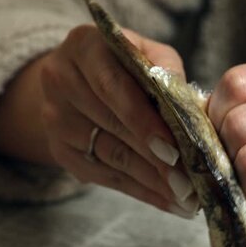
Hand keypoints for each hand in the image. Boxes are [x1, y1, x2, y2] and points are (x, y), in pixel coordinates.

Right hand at [40, 25, 197, 217]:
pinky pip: (105, 176)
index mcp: (83, 45)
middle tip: (190, 184)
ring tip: (186, 197)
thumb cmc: (124, 63)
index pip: (114, 88)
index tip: (174, 150)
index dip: (145, 121)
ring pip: (111, 156)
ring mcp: (55, 119)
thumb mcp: (146, 52)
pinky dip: (141, 191)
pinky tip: (168, 201)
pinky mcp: (60, 150)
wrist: (76, 80)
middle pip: (114, 126)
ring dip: (152, 181)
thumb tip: (190, 108)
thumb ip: (166, 71)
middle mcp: (60, 80)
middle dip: (156, 159)